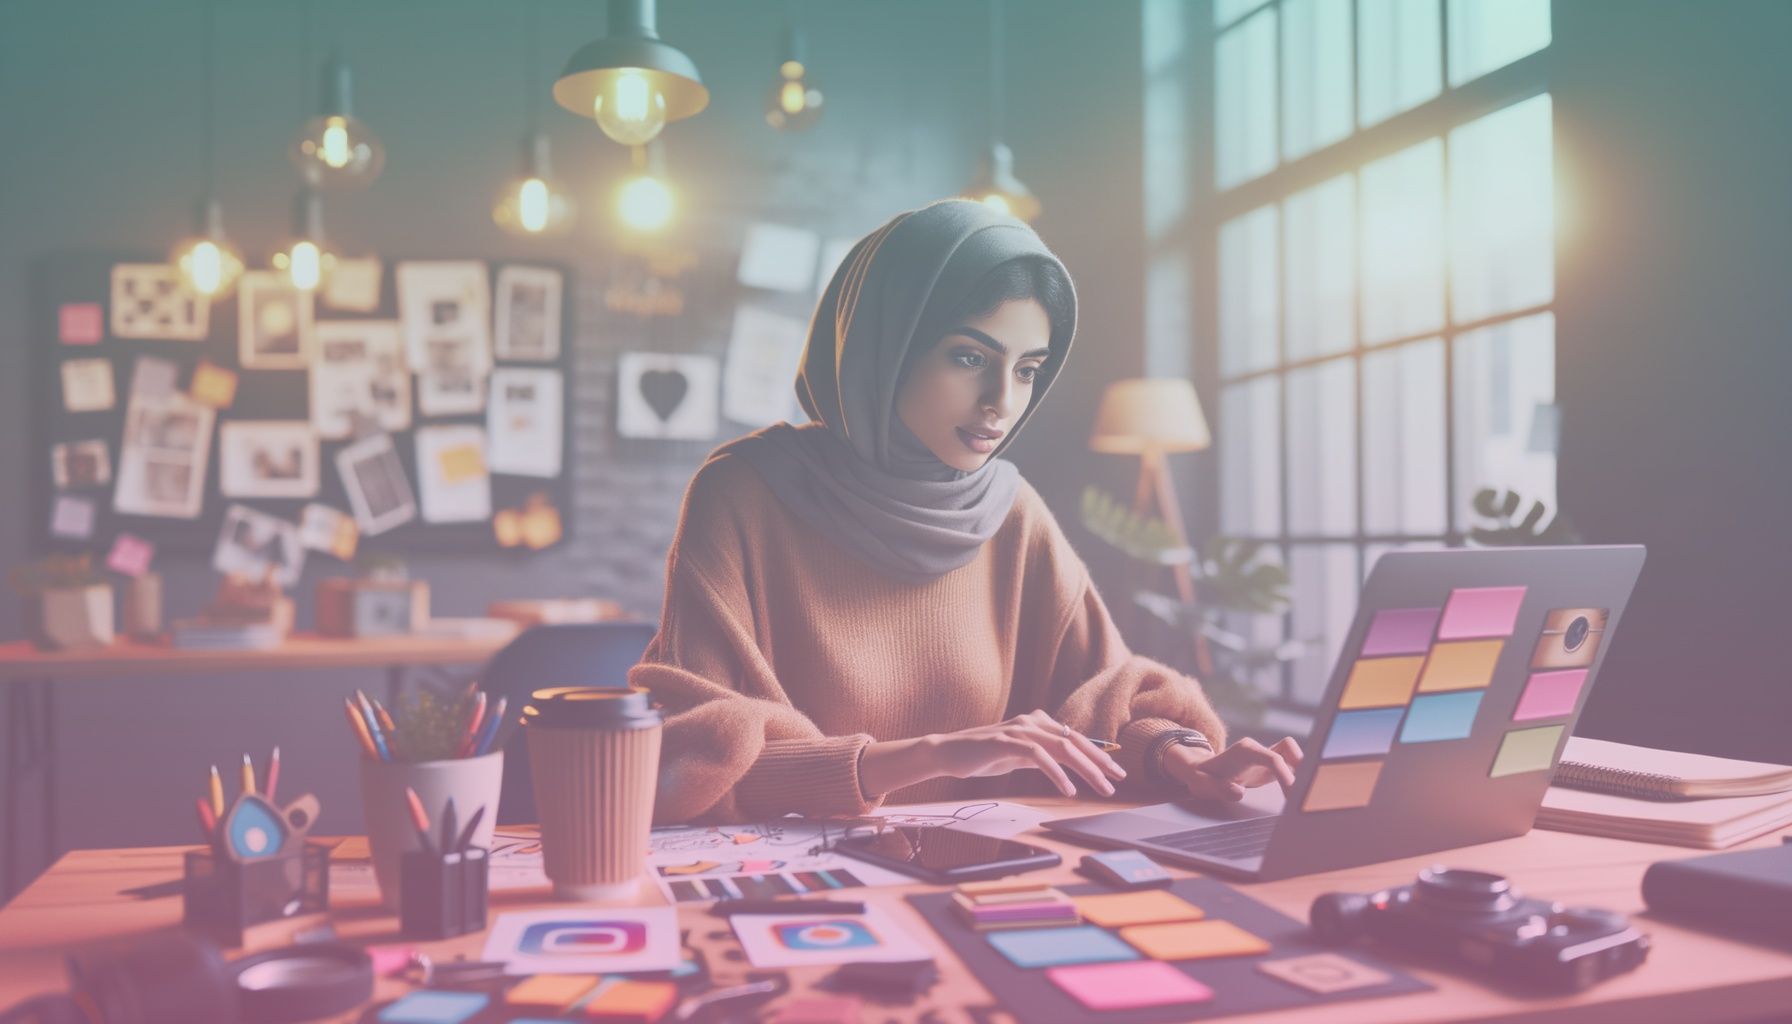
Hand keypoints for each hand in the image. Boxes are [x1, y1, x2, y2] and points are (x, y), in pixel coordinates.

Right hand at [859, 710, 1126, 798]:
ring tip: (1100, 787)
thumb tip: (1067, 764)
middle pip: (1074, 741)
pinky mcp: (1006, 741)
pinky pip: (1038, 756)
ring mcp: (1018, 730)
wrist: (948, 753)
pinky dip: (1056, 772)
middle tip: (1117, 780)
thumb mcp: (1018, 755)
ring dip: (1085, 769)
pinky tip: (1068, 788)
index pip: (1075, 738)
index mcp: (1037, 723)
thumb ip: (1042, 755)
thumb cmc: (983, 755)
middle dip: (1099, 762)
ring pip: (1062, 747)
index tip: (1115, 771)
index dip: (1098, 754)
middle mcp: (1031, 722)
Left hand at [1161, 736, 1303, 801]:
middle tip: (1303, 794)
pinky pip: (1290, 767)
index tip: (1293, 793)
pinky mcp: (1270, 766)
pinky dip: (1296, 779)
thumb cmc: (1202, 777)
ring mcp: (1265, 756)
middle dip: (1301, 768)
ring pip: (1293, 755)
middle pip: (1289, 749)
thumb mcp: (1203, 784)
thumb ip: (1219, 788)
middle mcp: (1258, 749)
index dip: (1286, 774)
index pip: (1273, 758)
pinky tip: (1294, 796)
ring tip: (1300, 796)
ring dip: (1301, 772)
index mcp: (1245, 751)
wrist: (1201, 771)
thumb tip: (1239, 792)